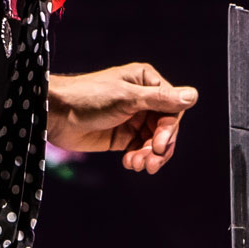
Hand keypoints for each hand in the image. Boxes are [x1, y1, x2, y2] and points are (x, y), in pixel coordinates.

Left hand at [46, 63, 197, 173]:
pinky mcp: (123, 136)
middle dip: (159, 147)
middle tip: (151, 163)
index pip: (172, 108)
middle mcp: (144, 100)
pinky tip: (129, 163)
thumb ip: (160, 99)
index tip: (160, 146)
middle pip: (166, 128)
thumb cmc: (88, 97)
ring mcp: (134, 119)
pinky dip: (139, 158)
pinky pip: (140, 150)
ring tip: (138, 165)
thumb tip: (193, 96)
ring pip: (155, 142)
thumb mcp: (126, 98)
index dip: (170, 130)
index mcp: (147, 82)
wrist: (56, 114)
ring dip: (150, 156)